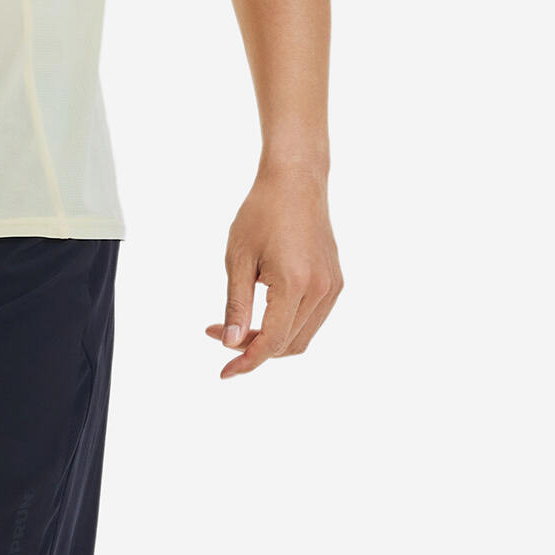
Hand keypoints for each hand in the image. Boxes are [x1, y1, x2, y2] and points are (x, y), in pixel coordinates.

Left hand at [206, 174, 342, 378]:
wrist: (296, 181)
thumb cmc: (261, 213)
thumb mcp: (238, 259)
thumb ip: (236, 305)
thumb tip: (230, 343)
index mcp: (295, 284)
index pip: (272, 341)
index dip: (246, 361)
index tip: (224, 373)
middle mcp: (321, 290)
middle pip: (288, 345)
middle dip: (253, 349)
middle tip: (219, 334)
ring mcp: (332, 287)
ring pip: (302, 337)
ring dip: (270, 341)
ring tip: (237, 325)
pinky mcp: (335, 282)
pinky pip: (312, 320)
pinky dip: (287, 327)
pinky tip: (262, 313)